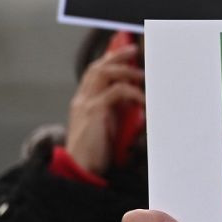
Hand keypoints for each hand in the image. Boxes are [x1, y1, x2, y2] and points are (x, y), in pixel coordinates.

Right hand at [64, 45, 143, 175]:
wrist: (79, 170)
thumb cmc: (95, 152)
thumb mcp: (106, 126)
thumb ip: (115, 111)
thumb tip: (136, 101)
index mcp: (83, 102)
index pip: (94, 73)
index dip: (108, 60)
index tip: (125, 53)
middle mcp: (82, 99)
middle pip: (97, 67)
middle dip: (116, 56)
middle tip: (134, 51)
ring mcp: (85, 104)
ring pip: (102, 73)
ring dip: (125, 70)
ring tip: (141, 74)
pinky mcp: (93, 112)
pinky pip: (115, 92)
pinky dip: (131, 91)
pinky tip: (142, 99)